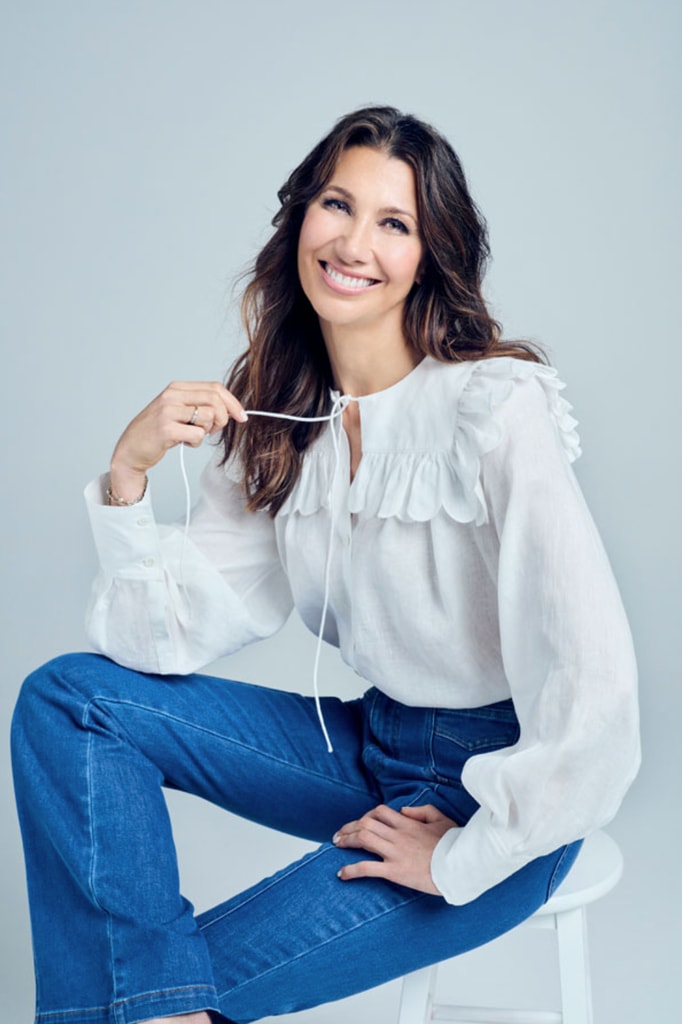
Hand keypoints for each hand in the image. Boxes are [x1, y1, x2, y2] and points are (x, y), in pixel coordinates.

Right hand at [109, 381, 246, 500]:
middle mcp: (172, 395)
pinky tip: (183, 442)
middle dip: (223, 419)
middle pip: (215, 400)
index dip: (233, 402)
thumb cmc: (158, 432)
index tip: (241, 416)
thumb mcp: (178, 411)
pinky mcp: (166, 429)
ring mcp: (168, 411)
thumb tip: (232, 409)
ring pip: (209, 417)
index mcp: (177, 387)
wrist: (130, 450)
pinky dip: (196, 443)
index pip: (215, 387)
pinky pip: (198, 435)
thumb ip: (200, 405)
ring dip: (206, 432)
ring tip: (191, 436)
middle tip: (213, 430)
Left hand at [333, 804, 457, 894]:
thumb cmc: (453, 844)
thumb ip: (422, 811)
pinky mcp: (394, 870)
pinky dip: (351, 870)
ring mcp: (395, 852)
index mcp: (408, 824)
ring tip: (336, 844)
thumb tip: (403, 811)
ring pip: (363, 838)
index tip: (360, 823)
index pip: (379, 812)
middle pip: (366, 823)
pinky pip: (368, 868)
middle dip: (349, 827)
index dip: (366, 815)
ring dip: (346, 840)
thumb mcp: (441, 820)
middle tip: (339, 834)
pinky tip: (342, 874)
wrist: (459, 865)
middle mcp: (397, 835)